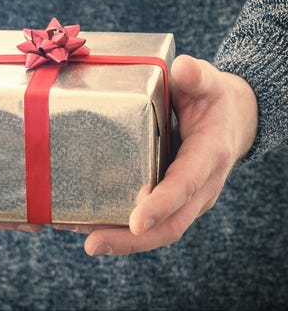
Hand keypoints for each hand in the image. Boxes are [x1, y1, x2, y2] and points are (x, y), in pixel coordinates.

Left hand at [79, 54, 257, 255]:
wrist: (231, 120)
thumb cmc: (215, 101)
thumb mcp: (210, 84)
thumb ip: (198, 77)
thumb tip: (185, 70)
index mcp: (208, 156)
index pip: (185, 185)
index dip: (162, 204)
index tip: (136, 221)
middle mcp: (200, 186)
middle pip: (170, 225)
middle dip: (132, 239)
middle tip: (93, 244)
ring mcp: (187, 197)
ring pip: (159, 230)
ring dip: (122, 240)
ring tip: (83, 239)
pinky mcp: (173, 198)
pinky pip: (151, 221)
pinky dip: (124, 228)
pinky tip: (92, 225)